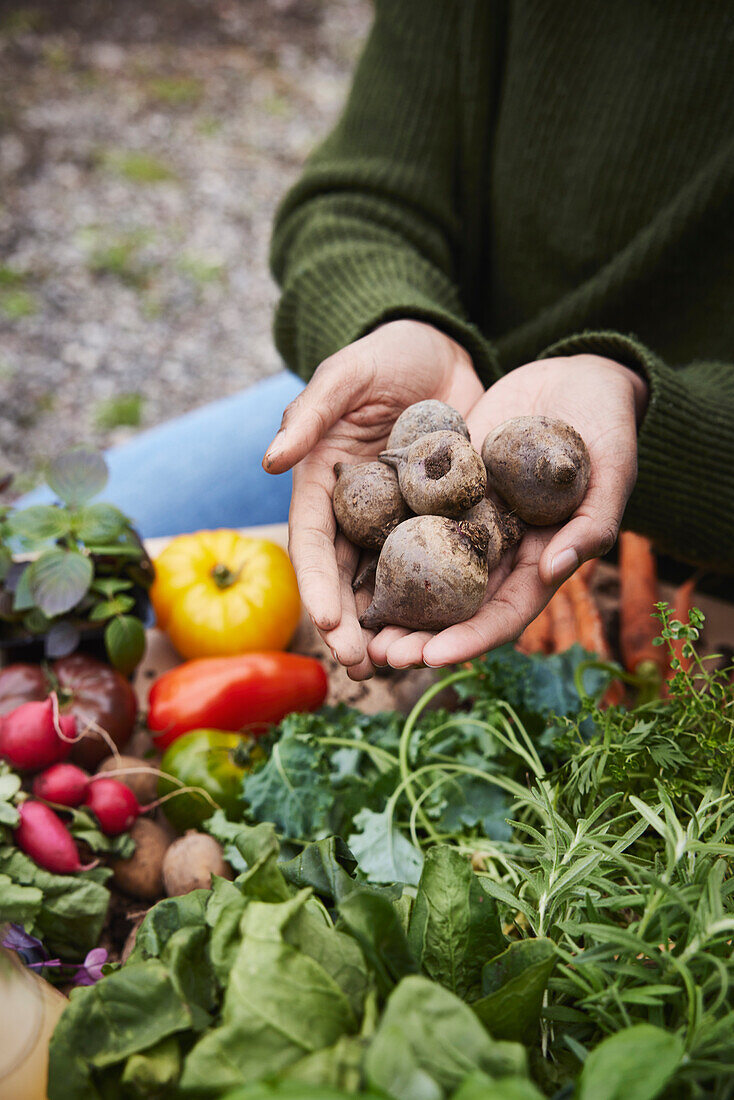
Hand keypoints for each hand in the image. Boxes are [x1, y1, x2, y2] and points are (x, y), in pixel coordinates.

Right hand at [262, 320, 483, 677]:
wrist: (441, 349)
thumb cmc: (384, 355)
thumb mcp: (345, 374)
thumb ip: (310, 414)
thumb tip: (270, 460)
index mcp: (323, 486)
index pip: (314, 545)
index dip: (316, 585)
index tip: (327, 623)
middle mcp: (357, 513)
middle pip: (348, 580)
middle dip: (350, 628)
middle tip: (363, 669)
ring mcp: (400, 521)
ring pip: (390, 585)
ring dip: (391, 629)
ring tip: (401, 667)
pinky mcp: (442, 519)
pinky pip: (440, 563)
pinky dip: (438, 600)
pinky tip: (449, 633)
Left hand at [367, 354, 647, 669]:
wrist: (577, 376)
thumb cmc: (609, 426)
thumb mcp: (612, 471)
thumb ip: (591, 523)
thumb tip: (555, 570)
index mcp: (542, 559)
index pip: (504, 613)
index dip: (469, 639)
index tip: (432, 658)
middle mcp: (501, 549)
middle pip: (456, 606)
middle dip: (420, 635)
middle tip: (379, 655)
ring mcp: (469, 519)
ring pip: (426, 572)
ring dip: (394, 601)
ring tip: (355, 624)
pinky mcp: (444, 487)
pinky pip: (409, 519)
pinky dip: (382, 543)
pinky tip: (347, 559)